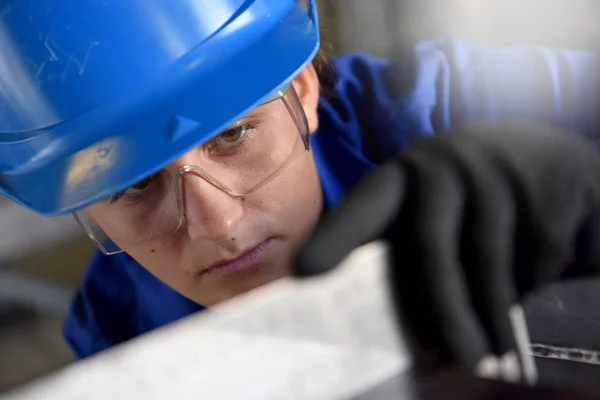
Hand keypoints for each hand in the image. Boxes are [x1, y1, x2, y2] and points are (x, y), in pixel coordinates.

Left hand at [294, 121, 599, 382]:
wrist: (544, 153)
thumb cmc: (473, 199)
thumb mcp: (435, 211)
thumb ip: (410, 251)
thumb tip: (395, 325)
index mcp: (402, 174)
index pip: (364, 208)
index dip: (336, 239)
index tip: (305, 272)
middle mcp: (442, 161)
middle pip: (433, 247)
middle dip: (443, 310)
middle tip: (459, 360)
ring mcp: (495, 164)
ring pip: (492, 259)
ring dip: (495, 312)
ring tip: (498, 350)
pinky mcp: (552, 173)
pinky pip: (543, 251)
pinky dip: (541, 277)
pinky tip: (535, 278)